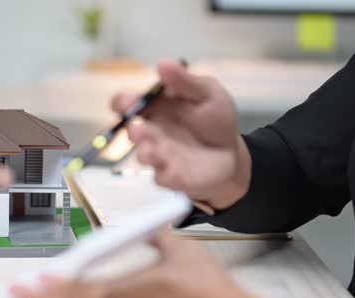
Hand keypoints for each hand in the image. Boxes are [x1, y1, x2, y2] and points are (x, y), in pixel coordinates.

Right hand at [113, 59, 251, 209]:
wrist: (232, 152)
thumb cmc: (215, 120)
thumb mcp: (207, 93)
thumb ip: (185, 82)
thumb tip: (162, 63)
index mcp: (154, 108)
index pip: (126, 104)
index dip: (122, 103)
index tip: (127, 103)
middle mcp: (151, 132)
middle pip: (131, 131)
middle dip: (132, 131)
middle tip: (138, 129)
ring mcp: (159, 155)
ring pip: (143, 155)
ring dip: (145, 152)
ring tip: (150, 150)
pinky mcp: (171, 176)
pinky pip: (161, 177)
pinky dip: (165, 174)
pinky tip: (174, 169)